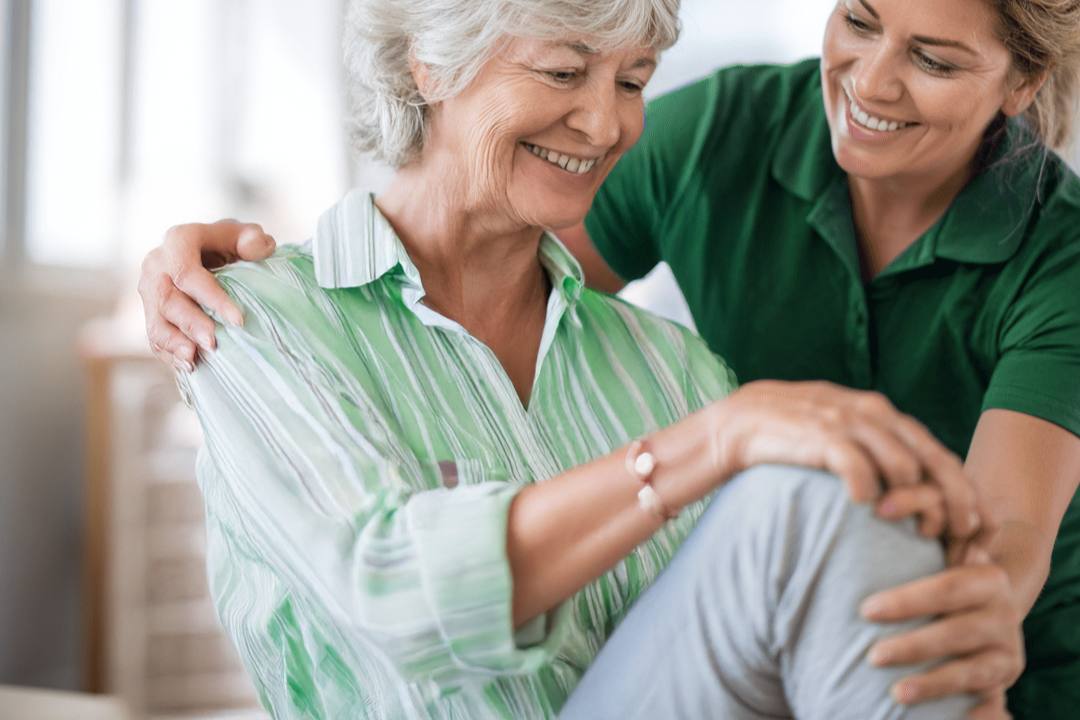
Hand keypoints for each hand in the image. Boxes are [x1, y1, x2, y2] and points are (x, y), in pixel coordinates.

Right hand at [139, 221, 275, 369]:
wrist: (210, 255)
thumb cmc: (232, 246)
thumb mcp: (245, 236)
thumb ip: (252, 239)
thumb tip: (258, 246)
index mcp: (178, 240)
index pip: (187, 271)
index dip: (210, 297)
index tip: (237, 320)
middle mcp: (156, 264)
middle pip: (167, 299)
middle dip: (191, 323)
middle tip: (213, 342)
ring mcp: (149, 291)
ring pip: (156, 321)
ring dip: (176, 343)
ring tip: (195, 359)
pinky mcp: (151, 313)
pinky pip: (154, 337)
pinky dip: (171, 354)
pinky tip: (190, 366)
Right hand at [710, 380, 983, 540]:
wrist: (738, 422)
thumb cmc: (792, 437)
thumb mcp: (842, 433)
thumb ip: (876, 449)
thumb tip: (913, 489)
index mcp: (883, 414)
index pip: (938, 452)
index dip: (960, 490)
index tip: (968, 525)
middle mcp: (873, 413)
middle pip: (933, 459)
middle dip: (951, 500)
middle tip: (952, 534)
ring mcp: (848, 422)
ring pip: (903, 466)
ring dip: (910, 502)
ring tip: (907, 530)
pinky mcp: (821, 434)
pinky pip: (858, 467)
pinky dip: (866, 489)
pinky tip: (861, 507)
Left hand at [860, 546, 1023, 718]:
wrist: (986, 611)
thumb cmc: (940, 586)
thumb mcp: (936, 563)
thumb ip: (914, 547)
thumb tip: (872, 516)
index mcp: (986, 578)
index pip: (945, 588)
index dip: (906, 601)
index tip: (865, 610)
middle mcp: (1005, 613)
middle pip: (956, 631)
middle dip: (912, 646)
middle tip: (873, 656)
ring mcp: (1008, 648)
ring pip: (970, 670)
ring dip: (932, 684)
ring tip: (896, 693)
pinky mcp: (1006, 679)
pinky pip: (988, 699)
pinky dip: (972, 713)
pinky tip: (949, 718)